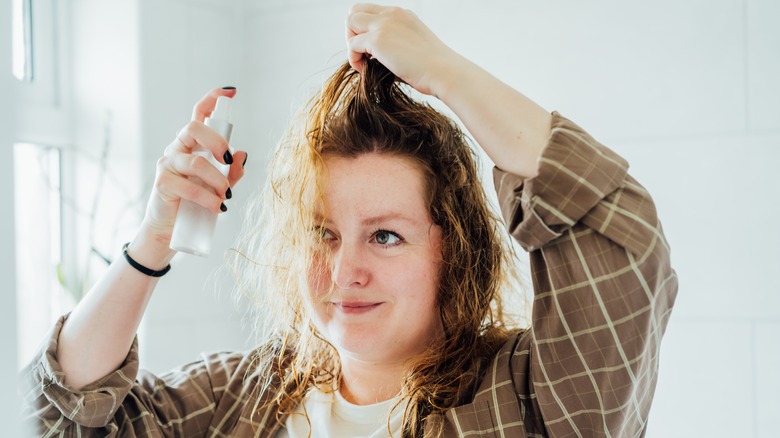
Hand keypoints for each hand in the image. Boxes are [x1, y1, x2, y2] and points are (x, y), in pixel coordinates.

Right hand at [138, 87, 247, 254]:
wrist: (170, 229)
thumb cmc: (195, 203)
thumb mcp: (219, 187)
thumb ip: (232, 172)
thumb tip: (243, 155)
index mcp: (192, 145)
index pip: (199, 115)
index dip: (212, 99)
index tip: (230, 92)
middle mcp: (178, 149)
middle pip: (194, 127)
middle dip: (217, 141)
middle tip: (228, 161)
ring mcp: (167, 164)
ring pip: (196, 162)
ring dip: (217, 181)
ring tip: (226, 197)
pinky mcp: (162, 182)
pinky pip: (187, 185)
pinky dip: (206, 197)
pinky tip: (217, 207)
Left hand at [346, 3, 462, 95]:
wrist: (445, 72)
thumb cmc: (433, 68)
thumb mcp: (414, 46)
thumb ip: (395, 44)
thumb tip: (375, 58)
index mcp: (402, 14)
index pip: (371, 11)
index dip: (364, 29)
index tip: (371, 49)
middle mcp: (392, 14)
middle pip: (356, 11)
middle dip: (353, 31)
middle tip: (362, 53)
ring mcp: (384, 24)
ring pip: (350, 21)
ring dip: (351, 42)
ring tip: (363, 62)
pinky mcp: (378, 40)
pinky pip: (352, 44)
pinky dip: (354, 58)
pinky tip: (364, 70)